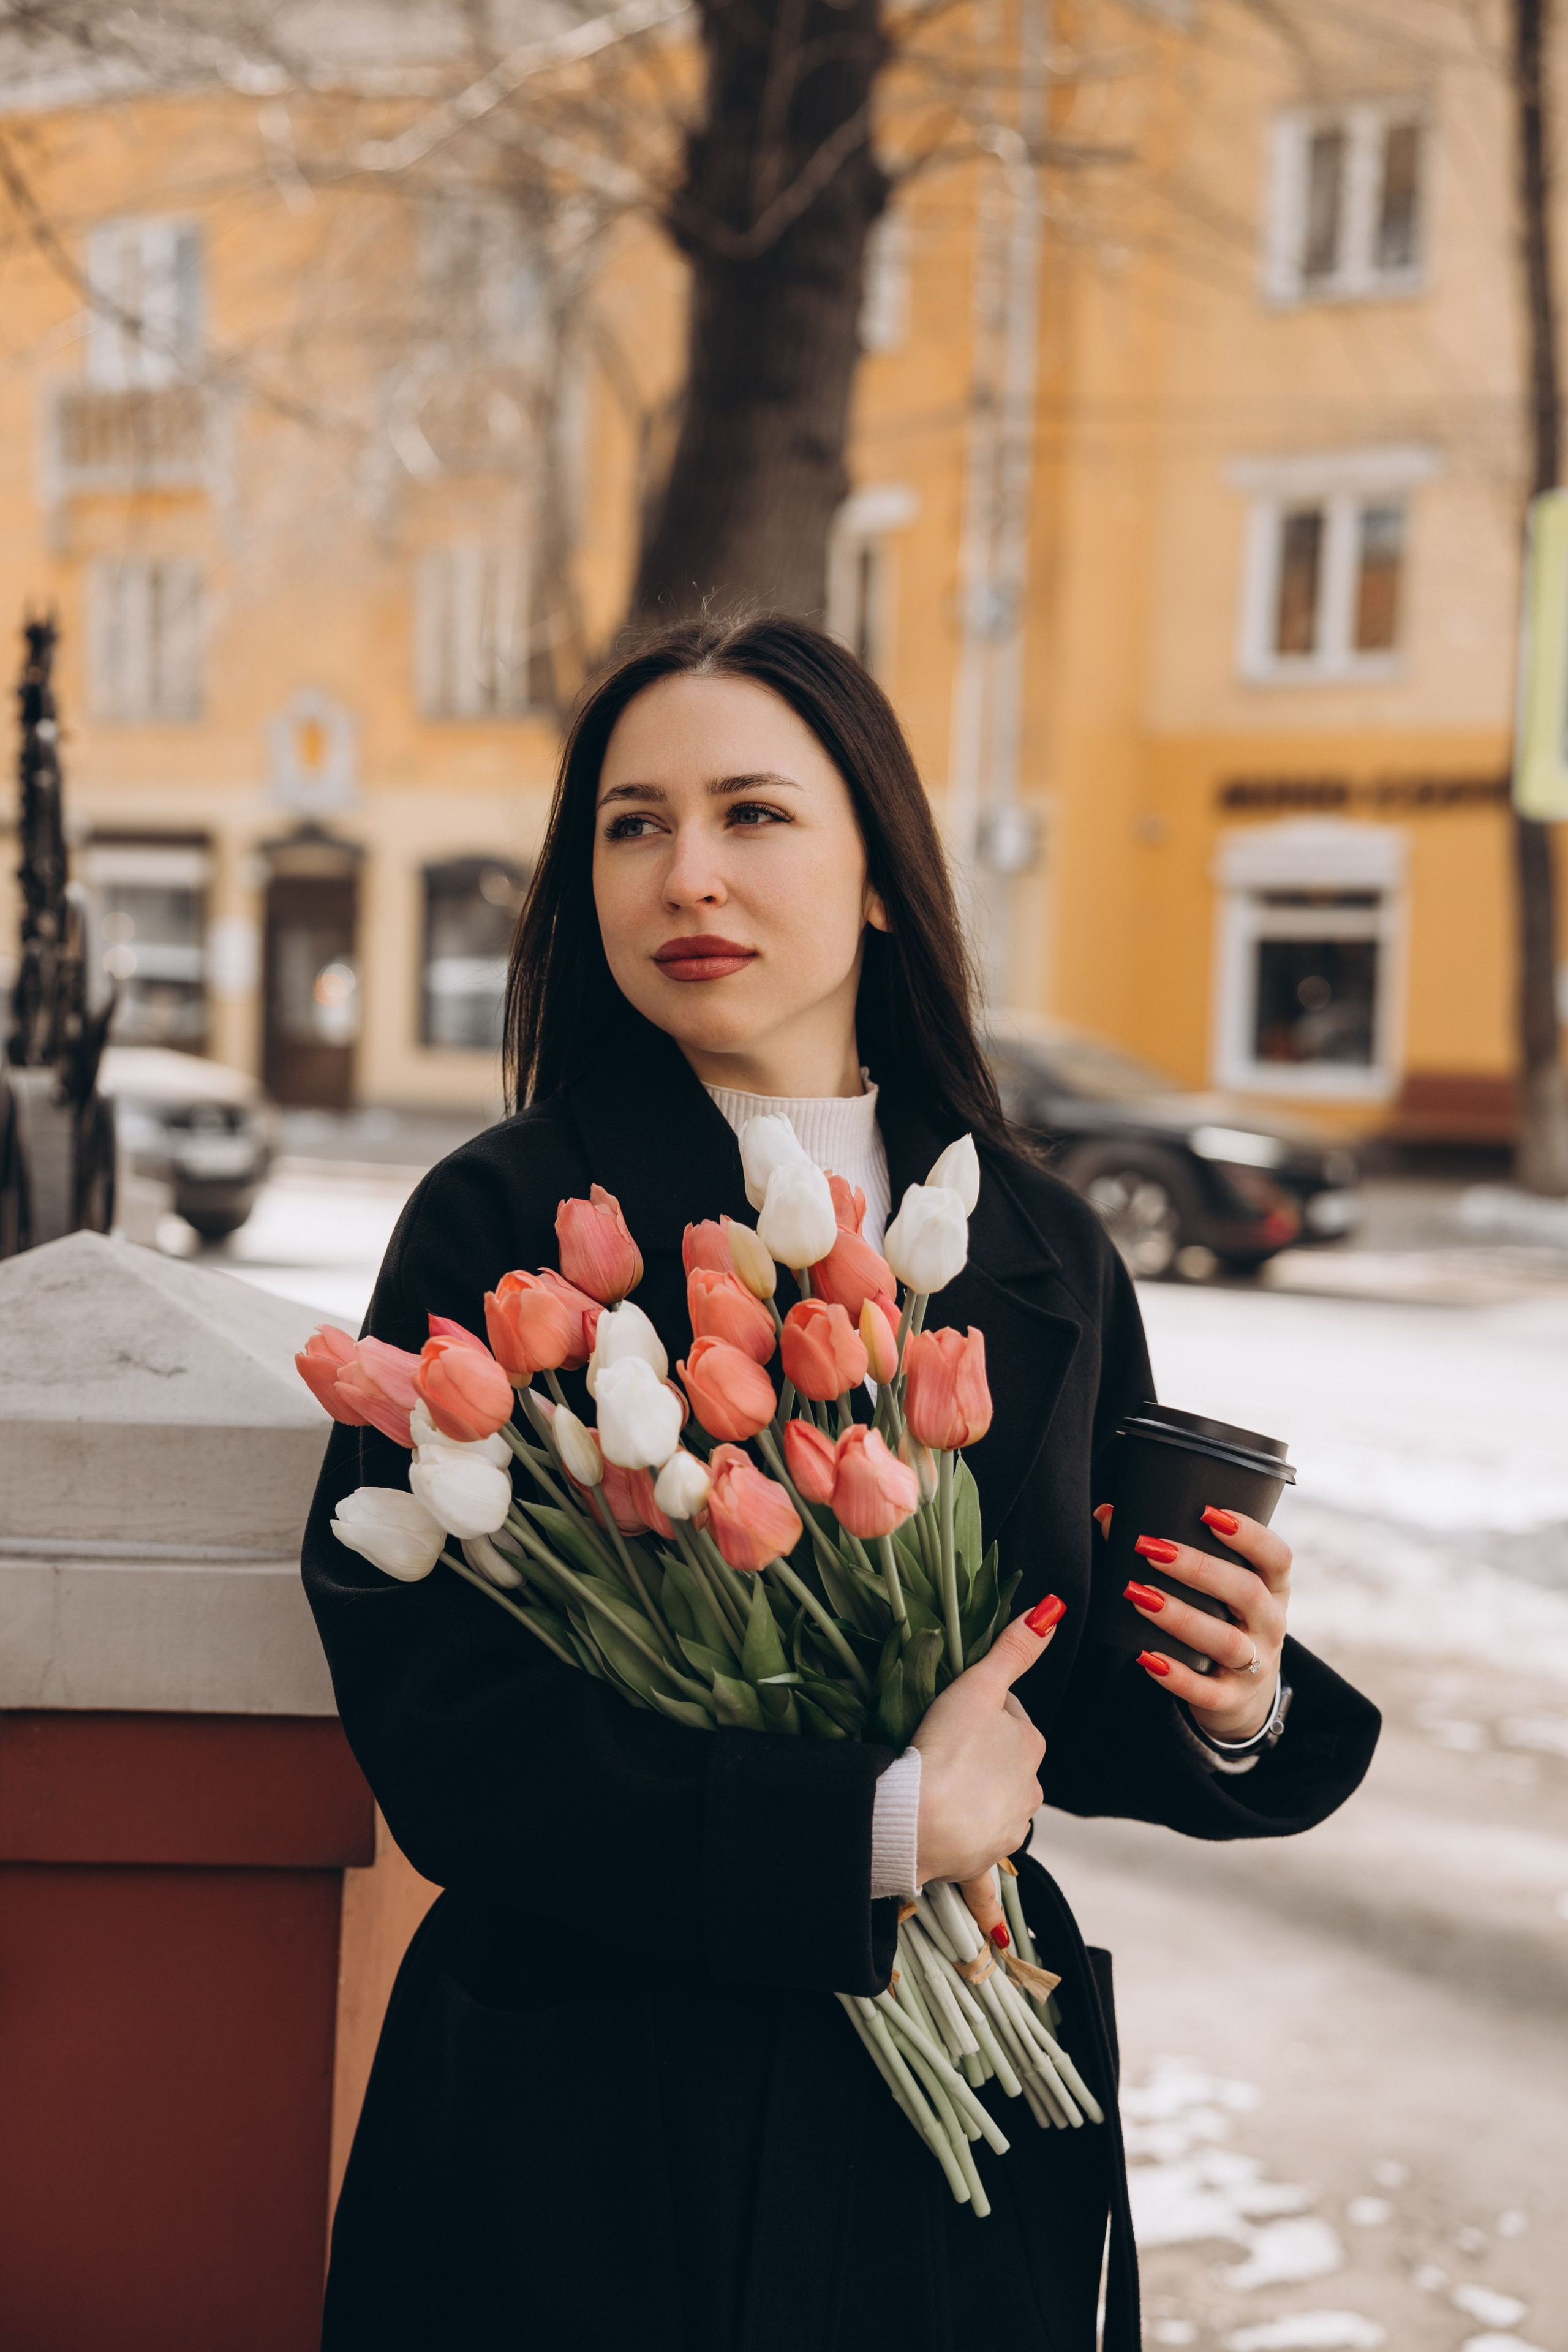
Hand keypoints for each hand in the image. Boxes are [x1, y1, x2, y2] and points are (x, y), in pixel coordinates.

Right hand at [909, 1597, 1061, 1886]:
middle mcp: (1027, 1791)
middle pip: (1004, 1764)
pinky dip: (989, 1908)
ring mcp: (1005, 1830)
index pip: (1009, 1719)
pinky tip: (993, 1938)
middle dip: (980, 1758)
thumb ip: (1014, 1649)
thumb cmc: (944, 1748)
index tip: (952, 1712)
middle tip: (939, 1748)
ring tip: (938, 1794)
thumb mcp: (976, 1686)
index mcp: (1028, 1748)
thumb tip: (1053, 1609)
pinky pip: (985, 1887)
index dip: (981, 1711)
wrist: (919, 1819)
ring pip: (994, 1810)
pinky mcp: (979, 1864)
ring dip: (975, 1805)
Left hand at [1098, 1503, 1290, 1740]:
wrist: (1240, 1695)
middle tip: (1152, 1549)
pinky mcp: (1231, 1700)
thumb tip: (1109, 1514)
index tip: (1208, 1513)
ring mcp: (1256, 1665)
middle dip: (1199, 1569)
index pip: (1276, 1557)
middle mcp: (1271, 1624)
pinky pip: (1207, 1691)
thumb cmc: (1219, 1620)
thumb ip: (1174, 1552)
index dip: (1249, 1534)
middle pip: (1248, 1593)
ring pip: (1227, 1642)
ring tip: (1138, 1595)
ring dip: (1181, 1617)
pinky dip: (1176, 1675)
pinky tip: (1145, 1656)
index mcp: (1272, 1588)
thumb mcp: (1215, 1591)